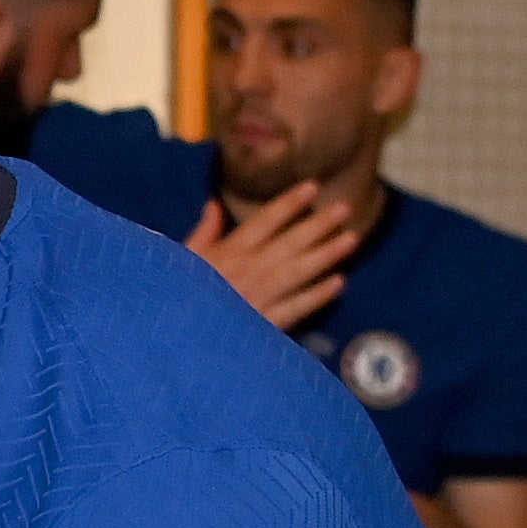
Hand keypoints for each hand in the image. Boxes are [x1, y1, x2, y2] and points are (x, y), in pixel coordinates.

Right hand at [187, 180, 355, 332]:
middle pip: (289, 243)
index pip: (264, 221)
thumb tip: (214, 204)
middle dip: (319, 225)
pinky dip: (317, 296)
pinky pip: (295, 308)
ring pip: (298, 272)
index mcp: (228, 253)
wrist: (175, 340)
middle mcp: (248, 270)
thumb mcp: (183, 260)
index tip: (312, 187)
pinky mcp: (264, 325)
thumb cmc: (176, 297)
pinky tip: (339, 284)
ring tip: (352, 239)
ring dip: (326, 255)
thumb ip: (202, 233)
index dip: (289, 203)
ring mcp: (259, 298)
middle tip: (345, 209)